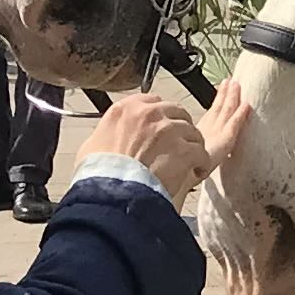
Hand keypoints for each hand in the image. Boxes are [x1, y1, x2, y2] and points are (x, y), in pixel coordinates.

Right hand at [85, 93, 209, 200]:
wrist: (111, 193)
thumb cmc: (98, 174)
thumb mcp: (94, 144)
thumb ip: (109, 131)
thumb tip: (112, 134)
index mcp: (126, 109)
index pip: (153, 100)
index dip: (160, 116)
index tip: (161, 127)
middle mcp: (149, 113)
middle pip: (177, 112)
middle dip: (180, 128)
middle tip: (178, 145)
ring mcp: (168, 130)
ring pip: (192, 131)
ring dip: (192, 145)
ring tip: (189, 161)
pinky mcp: (183, 149)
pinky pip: (201, 151)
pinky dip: (200, 162)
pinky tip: (196, 171)